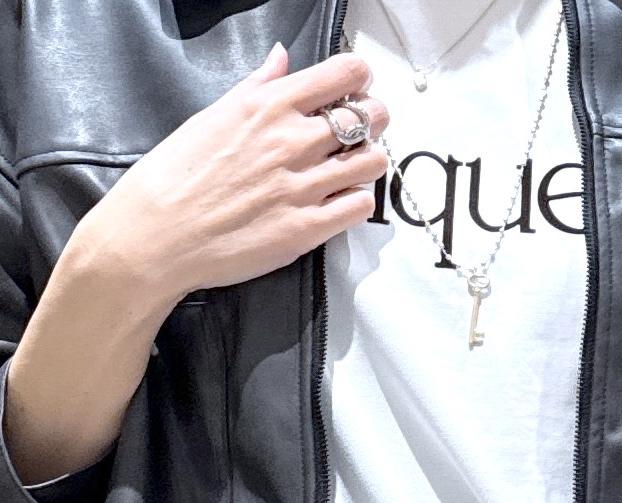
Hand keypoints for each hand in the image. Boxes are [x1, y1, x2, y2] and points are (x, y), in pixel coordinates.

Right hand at [72, 42, 391, 314]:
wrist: (158, 233)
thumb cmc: (176, 176)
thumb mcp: (214, 114)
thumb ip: (257, 85)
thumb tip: (280, 59)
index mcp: (269, 105)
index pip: (343, 75)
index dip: (360, 79)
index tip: (357, 87)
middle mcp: (291, 141)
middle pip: (369, 118)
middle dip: (373, 120)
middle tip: (363, 129)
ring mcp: (302, 186)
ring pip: (373, 163)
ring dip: (370, 162)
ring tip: (352, 167)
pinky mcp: (306, 229)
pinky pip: (360, 208)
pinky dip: (359, 201)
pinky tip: (341, 199)